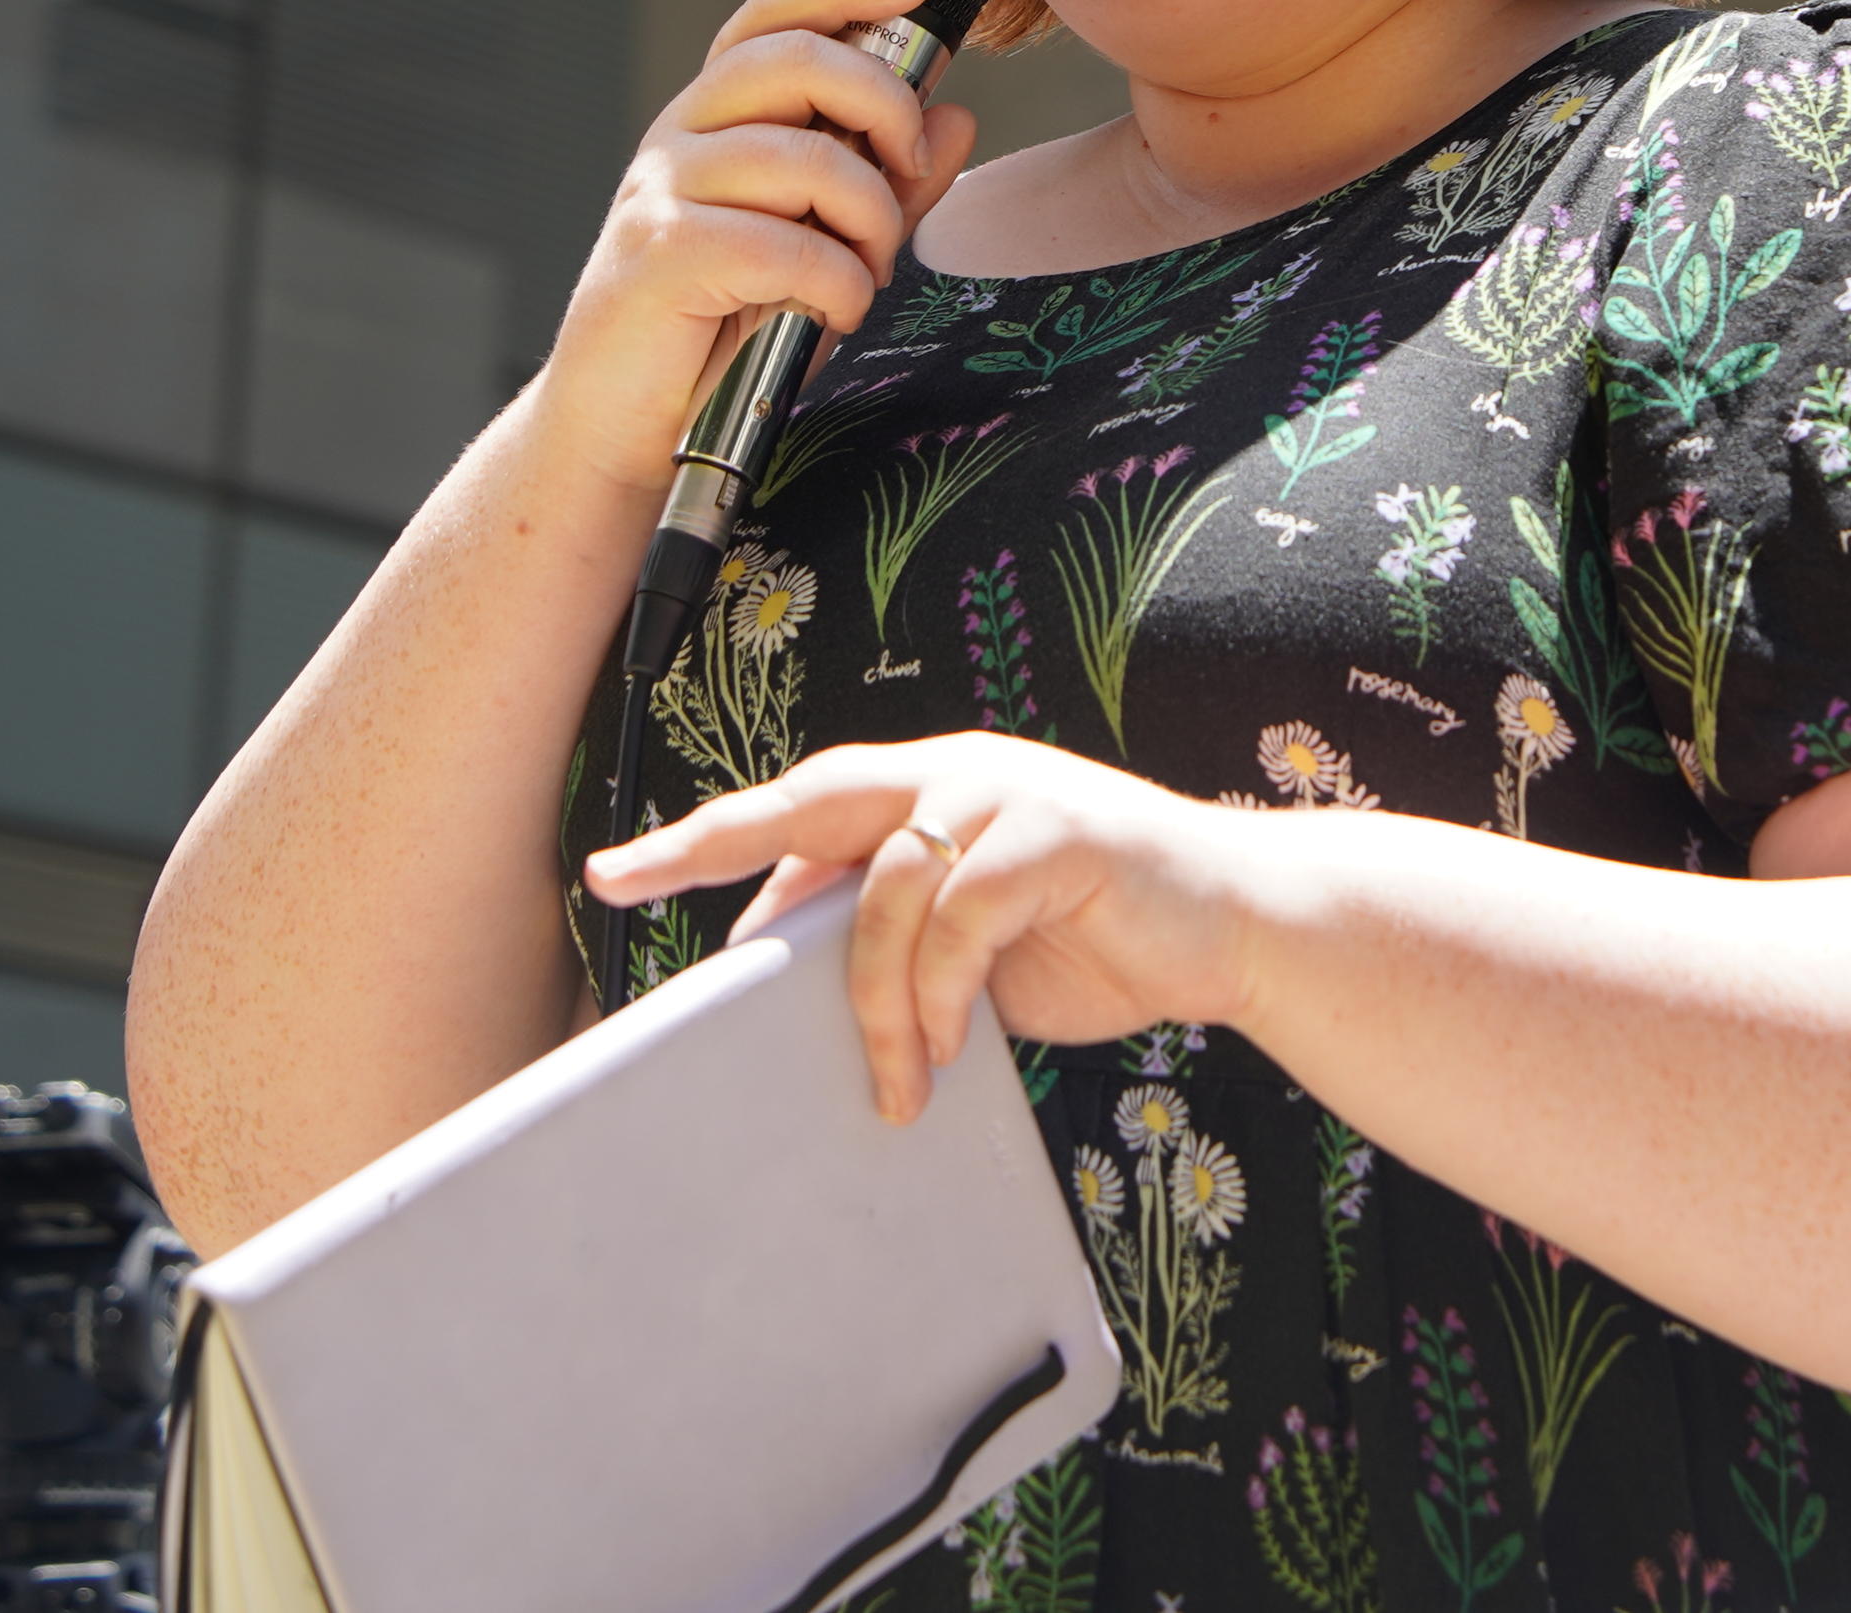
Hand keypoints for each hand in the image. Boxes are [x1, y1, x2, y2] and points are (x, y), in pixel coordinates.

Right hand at [538, 0, 981, 477]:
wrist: (624, 426)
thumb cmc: (720, 333)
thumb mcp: (822, 249)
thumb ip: (885, 185)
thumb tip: (955, 118)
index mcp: (713, 119)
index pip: (770, 18)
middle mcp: (681, 137)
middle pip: (794, 63)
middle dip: (882, 104)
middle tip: (907, 167)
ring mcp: (663, 191)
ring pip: (801, 158)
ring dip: (869, 218)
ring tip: (868, 271)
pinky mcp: (661, 254)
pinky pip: (783, 244)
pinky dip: (836, 281)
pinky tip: (837, 309)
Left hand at [585, 735, 1262, 1122]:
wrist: (1237, 928)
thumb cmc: (1097, 939)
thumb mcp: (973, 952)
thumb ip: (895, 946)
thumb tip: (786, 994)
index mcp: (928, 789)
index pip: (797, 810)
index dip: (708, 840)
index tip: (614, 871)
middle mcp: (957, 771)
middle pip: (815, 794)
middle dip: (716, 837)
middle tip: (633, 877)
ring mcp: (1011, 793)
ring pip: (888, 879)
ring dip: (877, 996)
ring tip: (897, 1080)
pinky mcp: (1064, 832)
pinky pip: (966, 908)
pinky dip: (944, 985)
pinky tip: (955, 1045)